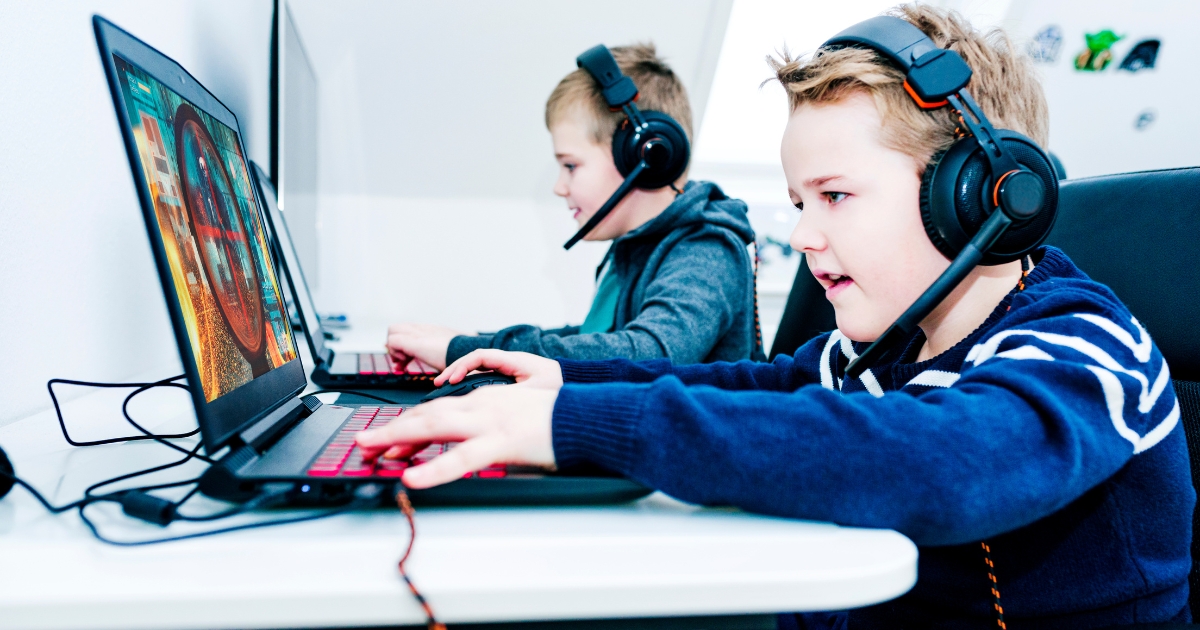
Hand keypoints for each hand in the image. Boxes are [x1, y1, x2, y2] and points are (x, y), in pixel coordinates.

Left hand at [356, 383, 558, 488]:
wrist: (588, 417)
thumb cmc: (559, 421)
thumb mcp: (516, 418)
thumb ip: (490, 430)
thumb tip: (469, 449)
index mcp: (484, 399)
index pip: (436, 409)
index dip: (407, 424)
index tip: (387, 439)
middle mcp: (481, 405)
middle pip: (426, 414)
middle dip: (391, 429)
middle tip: (365, 443)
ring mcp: (490, 422)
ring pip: (433, 427)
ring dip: (398, 439)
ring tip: (373, 452)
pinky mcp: (503, 443)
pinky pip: (461, 459)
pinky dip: (434, 469)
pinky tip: (412, 477)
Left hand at [385, 323, 463, 370]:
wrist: (468, 353)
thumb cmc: (464, 355)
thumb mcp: (453, 352)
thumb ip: (446, 354)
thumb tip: (449, 364)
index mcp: (433, 331)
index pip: (410, 330)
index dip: (405, 346)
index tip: (407, 361)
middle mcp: (424, 329)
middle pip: (398, 327)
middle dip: (396, 346)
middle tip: (401, 362)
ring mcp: (419, 334)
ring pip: (393, 330)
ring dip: (394, 349)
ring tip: (402, 363)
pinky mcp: (415, 342)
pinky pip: (393, 340)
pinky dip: (395, 352)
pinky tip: (404, 364)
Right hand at [437, 349, 562, 389]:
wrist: (572, 381)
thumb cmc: (558, 384)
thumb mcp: (536, 391)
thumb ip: (515, 394)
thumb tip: (493, 401)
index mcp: (513, 360)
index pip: (480, 356)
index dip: (462, 366)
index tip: (451, 379)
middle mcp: (507, 361)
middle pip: (473, 361)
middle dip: (454, 370)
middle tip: (438, 383)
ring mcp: (506, 368)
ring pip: (477, 368)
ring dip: (460, 375)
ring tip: (443, 386)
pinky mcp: (507, 377)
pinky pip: (483, 376)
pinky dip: (470, 381)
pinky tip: (461, 393)